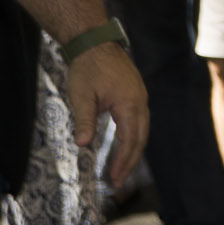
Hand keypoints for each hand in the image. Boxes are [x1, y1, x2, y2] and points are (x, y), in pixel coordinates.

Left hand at [66, 41, 148, 188]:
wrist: (95, 42)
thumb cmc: (87, 68)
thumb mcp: (82, 96)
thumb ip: (85, 121)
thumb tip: (82, 145)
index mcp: (129, 104)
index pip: (130, 139)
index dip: (122, 161)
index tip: (114, 180)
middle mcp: (140, 101)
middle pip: (141, 138)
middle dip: (130, 161)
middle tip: (118, 182)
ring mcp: (140, 96)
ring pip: (142, 129)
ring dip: (133, 150)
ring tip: (121, 168)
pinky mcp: (135, 93)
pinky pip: (139, 120)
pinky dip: (133, 137)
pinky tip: (124, 144)